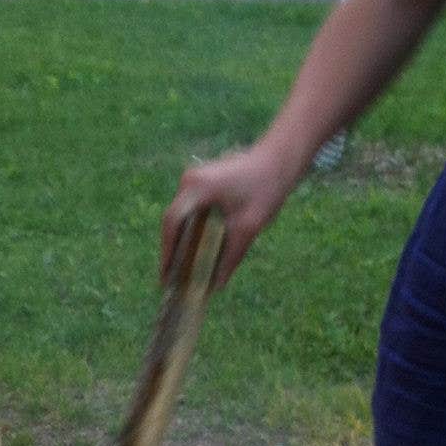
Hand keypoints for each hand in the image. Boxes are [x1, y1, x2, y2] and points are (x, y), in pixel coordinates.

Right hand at [159, 143, 296, 287]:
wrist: (280, 160)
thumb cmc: (266, 189)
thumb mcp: (249, 227)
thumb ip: (231, 257)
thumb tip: (217, 285)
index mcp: (197, 188)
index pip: (172, 223)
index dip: (167, 251)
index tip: (165, 275)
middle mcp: (190, 181)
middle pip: (173, 220)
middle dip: (172, 250)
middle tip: (171, 278)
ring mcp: (194, 179)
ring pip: (180, 216)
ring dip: (181, 240)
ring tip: (181, 268)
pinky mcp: (202, 181)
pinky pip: (189, 209)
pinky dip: (190, 230)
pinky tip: (195, 249)